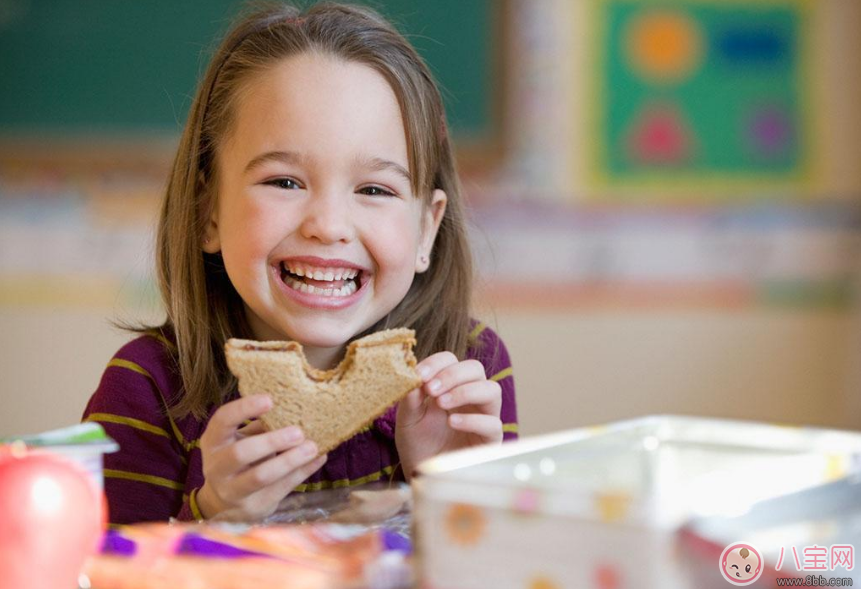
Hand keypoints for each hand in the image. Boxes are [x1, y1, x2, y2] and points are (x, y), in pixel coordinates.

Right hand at [196, 394, 326, 521]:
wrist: (224, 503)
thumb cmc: (237, 459)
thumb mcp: (241, 439)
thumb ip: (260, 426)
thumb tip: (294, 408)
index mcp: (213, 441)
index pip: (223, 420)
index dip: (244, 408)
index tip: (270, 400)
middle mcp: (217, 467)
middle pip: (240, 453)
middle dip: (271, 441)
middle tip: (298, 432)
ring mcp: (233, 490)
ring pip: (260, 476)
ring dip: (289, 461)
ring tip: (312, 447)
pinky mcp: (254, 506)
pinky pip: (281, 488)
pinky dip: (303, 471)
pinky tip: (319, 458)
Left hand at [395, 352, 501, 478]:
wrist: (421, 475)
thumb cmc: (417, 444)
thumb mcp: (408, 418)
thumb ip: (410, 398)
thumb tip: (412, 375)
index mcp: (450, 386)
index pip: (451, 360)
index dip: (437, 363)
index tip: (418, 375)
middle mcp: (470, 397)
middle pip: (475, 368)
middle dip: (452, 374)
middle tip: (431, 389)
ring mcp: (483, 416)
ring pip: (492, 390)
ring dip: (465, 391)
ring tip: (441, 403)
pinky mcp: (489, 440)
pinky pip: (492, 423)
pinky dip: (472, 420)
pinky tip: (452, 422)